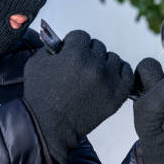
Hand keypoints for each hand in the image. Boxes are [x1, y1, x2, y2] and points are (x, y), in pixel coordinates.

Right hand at [24, 30, 132, 163]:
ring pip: (113, 58)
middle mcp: (95, 65)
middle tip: (79, 67)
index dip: (73, 44)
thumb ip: (52, 46)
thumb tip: (64, 41)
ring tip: (92, 75)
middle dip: (87, 54)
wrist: (50, 127)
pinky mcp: (118, 95)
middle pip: (98, 46)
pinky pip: (127, 73)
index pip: (81, 36)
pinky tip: (108, 78)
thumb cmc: (39, 95)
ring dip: (103, 63)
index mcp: (75, 54)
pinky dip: (119, 73)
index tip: (69, 53)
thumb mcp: (36, 63)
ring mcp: (109, 80)